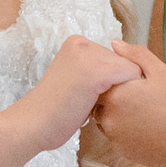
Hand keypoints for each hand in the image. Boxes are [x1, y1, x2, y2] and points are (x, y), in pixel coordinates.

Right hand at [25, 36, 142, 141]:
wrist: (33, 124)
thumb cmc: (55, 111)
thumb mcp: (75, 78)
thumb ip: (96, 70)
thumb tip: (130, 72)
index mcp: (76, 43)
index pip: (115, 56)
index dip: (112, 79)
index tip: (90, 95)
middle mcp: (83, 43)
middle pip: (125, 61)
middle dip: (118, 84)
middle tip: (92, 102)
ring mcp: (90, 55)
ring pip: (131, 69)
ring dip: (122, 90)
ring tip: (95, 105)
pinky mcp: (97, 72)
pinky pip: (132, 76)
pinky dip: (128, 94)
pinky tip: (103, 107)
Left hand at [91, 43, 165, 166]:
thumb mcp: (163, 73)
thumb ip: (136, 55)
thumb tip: (115, 44)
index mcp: (115, 96)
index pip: (100, 82)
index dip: (115, 79)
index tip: (134, 81)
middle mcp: (109, 118)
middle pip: (101, 101)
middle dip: (116, 96)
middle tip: (142, 96)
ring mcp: (114, 138)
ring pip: (107, 119)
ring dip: (119, 113)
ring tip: (146, 111)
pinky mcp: (123, 152)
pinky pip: (117, 136)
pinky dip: (126, 130)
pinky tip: (147, 126)